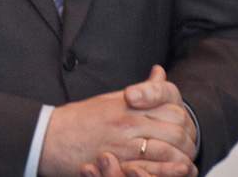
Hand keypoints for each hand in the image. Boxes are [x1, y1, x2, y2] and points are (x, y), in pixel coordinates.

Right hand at [37, 67, 196, 176]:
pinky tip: (172, 173)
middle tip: (189, 148)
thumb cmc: (78, 120)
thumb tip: (159, 72)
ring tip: (185, 164)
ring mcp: (124, 144)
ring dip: (181, 158)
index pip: (171, 105)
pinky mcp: (118, 164)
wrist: (48, 138)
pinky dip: (165, 172)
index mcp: (128, 104)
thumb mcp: (110, 98)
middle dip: (187, 140)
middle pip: (175, 127)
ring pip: (168, 149)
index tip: (183, 126)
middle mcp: (129, 121)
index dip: (183, 118)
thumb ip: (140, 89)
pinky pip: (150, 169)